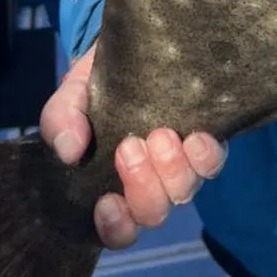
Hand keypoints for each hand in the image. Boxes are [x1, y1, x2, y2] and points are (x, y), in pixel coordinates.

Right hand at [39, 41, 226, 249]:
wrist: (136, 47)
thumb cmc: (99, 83)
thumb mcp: (73, 94)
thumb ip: (62, 118)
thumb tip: (69, 151)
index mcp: (112, 182)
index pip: (118, 229)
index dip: (115, 227)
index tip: (107, 202)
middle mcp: (151, 181)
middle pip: (153, 212)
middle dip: (142, 187)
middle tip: (129, 147)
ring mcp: (182, 163)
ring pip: (184, 190)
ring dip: (171, 169)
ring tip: (159, 135)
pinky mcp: (207, 140)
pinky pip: (214, 161)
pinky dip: (205, 156)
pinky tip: (196, 138)